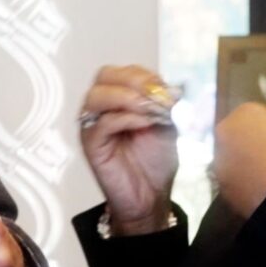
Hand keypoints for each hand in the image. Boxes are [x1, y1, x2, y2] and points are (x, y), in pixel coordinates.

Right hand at [78, 64, 179, 233]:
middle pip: (104, 76)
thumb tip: (174, 86)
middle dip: (133, 80)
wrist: (151, 195)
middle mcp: (102, 106)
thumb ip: (167, 103)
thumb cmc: (156, 160)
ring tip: (150, 110)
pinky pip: (101, 123)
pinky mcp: (91, 144)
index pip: (124, 71)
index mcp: (120, 97)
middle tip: (157, 95)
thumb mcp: (168, 124)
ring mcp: (93, 124)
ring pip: (98, 96)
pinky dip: (124, 118)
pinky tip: (144, 123)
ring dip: (127, 97)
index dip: (146, 75)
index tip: (169, 90)